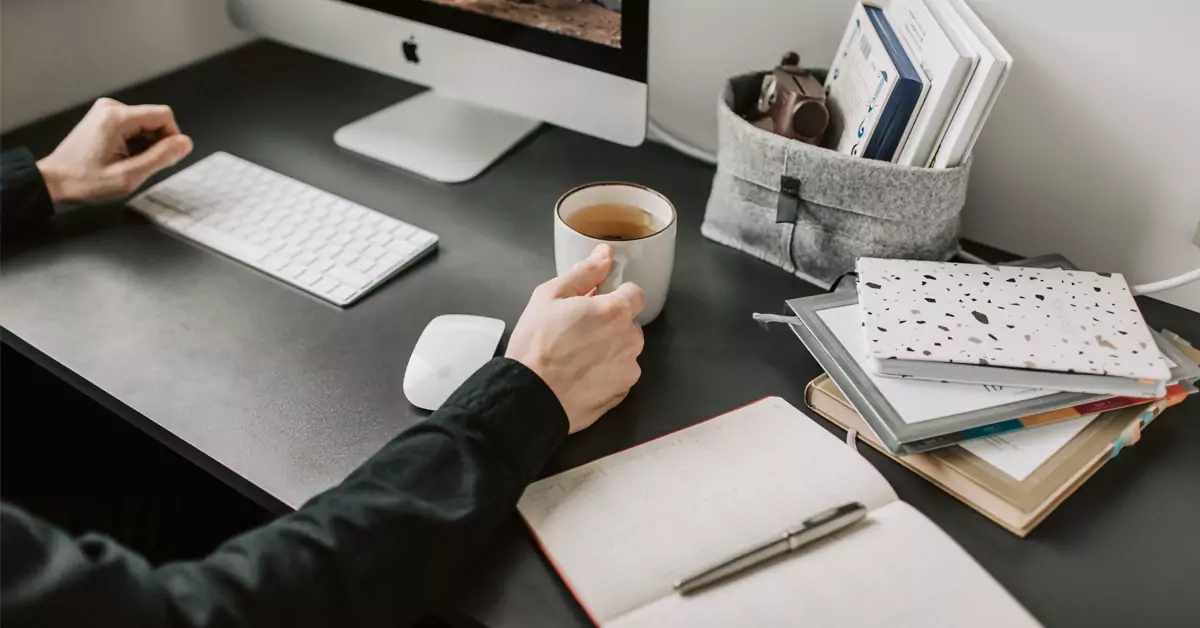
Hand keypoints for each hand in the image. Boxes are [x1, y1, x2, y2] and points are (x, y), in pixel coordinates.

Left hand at [36, 98, 193, 204]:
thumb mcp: (129, 176)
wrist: (52, 183)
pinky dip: (134, 143)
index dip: (172, 138)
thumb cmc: (86, 182)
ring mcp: (105, 111)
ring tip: (127, 164)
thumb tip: (186, 143)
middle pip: (154, 119)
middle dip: (156, 144)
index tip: (162, 160)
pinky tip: (120, 158)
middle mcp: (111, 107)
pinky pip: (133, 126)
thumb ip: (161, 158)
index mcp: (117, 117)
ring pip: (145, 124)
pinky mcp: (102, 117)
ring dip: (145, 145)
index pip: (164, 116)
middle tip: (140, 166)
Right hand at [507, 245, 646, 433]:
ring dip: (608, 350)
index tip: (595, 303)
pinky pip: (618, 376)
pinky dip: (605, 374)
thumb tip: (605, 254)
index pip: (635, 294)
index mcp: (615, 312)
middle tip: (577, 332)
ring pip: (624, 351)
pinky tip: (580, 377)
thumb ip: (583, 273)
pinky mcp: (621, 394)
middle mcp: (630, 340)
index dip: (615, 296)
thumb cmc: (535, 344)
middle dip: (609, 325)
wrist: (529, 396)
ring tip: (576, 358)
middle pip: (628, 324)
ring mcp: (628, 370)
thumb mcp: (549, 297)